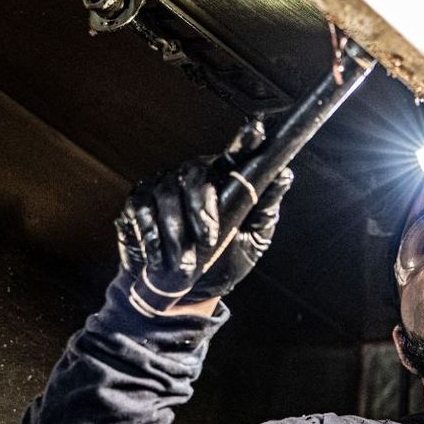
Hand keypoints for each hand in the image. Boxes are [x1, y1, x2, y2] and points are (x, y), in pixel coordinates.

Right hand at [115, 120, 294, 315]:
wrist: (186, 291)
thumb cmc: (223, 261)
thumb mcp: (251, 240)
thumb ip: (265, 208)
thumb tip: (285, 175)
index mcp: (225, 180)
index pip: (236, 155)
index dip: (244, 141)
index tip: (256, 132)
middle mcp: (194, 177)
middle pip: (195, 173)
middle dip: (201, 208)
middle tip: (209, 239)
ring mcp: (164, 187)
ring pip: (167, 196)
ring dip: (176, 233)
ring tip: (185, 263)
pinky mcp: (138, 203)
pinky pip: (141, 211)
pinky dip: (151, 236)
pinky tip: (159, 256)